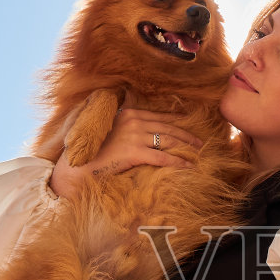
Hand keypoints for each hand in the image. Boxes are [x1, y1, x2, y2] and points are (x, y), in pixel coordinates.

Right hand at [50, 107, 204, 199]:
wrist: (80, 164)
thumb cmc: (95, 149)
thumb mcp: (109, 128)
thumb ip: (124, 121)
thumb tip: (136, 114)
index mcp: (128, 113)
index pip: (158, 115)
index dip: (175, 118)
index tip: (188, 121)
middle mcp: (133, 121)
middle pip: (167, 127)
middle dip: (186, 134)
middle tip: (199, 142)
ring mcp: (134, 136)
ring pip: (168, 140)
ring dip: (186, 146)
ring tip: (197, 152)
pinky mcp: (134, 152)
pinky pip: (163, 157)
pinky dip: (178, 162)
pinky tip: (188, 166)